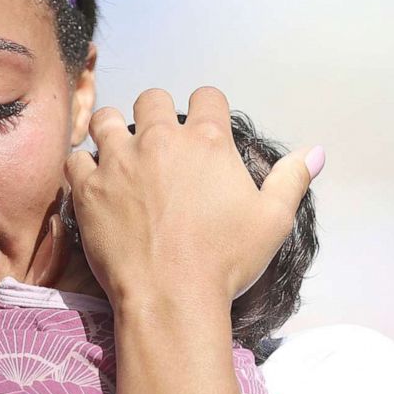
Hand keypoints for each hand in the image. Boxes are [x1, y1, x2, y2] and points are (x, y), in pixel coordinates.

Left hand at [64, 87, 319, 308]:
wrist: (172, 297)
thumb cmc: (226, 261)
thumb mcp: (273, 220)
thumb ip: (292, 178)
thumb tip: (316, 152)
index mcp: (208, 141)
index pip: (207, 96)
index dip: (208, 110)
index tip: (205, 130)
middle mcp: (161, 139)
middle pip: (152, 99)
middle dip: (157, 114)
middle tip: (161, 144)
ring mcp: (119, 161)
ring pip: (108, 120)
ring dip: (116, 131)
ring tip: (122, 154)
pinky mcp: (89, 188)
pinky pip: (76, 159)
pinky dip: (85, 168)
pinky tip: (96, 183)